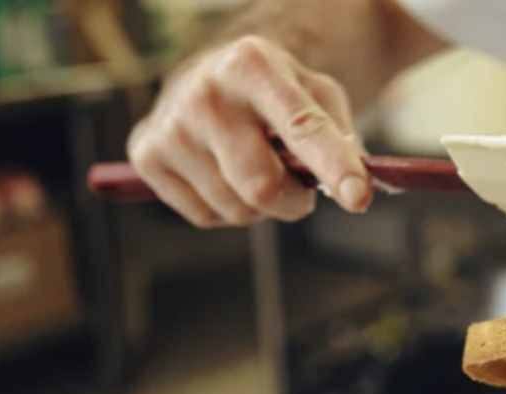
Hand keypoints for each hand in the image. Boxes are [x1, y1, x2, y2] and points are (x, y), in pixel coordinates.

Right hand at [127, 35, 370, 226]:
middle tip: (300, 188)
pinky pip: (205, 217)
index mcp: (252, 65)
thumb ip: (340, 136)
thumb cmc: (276, 91)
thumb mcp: (316, 93)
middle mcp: (204, 92)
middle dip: (294, 202)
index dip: (333, 166)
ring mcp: (170, 125)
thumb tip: (354, 189)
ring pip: (236, 210)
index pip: (302, 127)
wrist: (210, 75)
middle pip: (262, 187)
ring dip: (259, 207)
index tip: (358, 197)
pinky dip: (225, 210)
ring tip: (254, 168)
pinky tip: (221, 174)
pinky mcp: (147, 155)